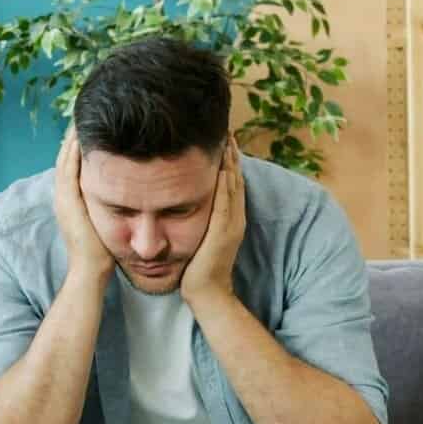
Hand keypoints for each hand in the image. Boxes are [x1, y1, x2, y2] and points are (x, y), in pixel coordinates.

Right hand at [54, 129, 112, 291]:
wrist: (91, 270)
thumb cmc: (103, 250)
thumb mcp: (105, 220)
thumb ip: (109, 203)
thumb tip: (124, 192)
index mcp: (70, 198)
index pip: (72, 162)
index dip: (78, 143)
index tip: (89, 124)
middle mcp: (62, 194)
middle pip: (65, 155)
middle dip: (73, 134)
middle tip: (81, 111)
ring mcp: (62, 196)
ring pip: (64, 157)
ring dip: (71, 136)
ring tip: (79, 116)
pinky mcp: (67, 200)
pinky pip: (67, 168)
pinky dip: (72, 151)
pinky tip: (79, 135)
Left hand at [182, 138, 244, 306]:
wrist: (207, 293)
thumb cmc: (198, 266)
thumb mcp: (200, 234)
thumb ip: (200, 217)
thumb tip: (186, 200)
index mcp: (230, 217)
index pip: (231, 181)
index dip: (229, 160)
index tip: (223, 139)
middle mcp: (235, 217)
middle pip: (235, 178)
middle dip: (232, 154)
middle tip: (227, 131)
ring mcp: (231, 224)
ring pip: (233, 187)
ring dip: (230, 163)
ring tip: (227, 141)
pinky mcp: (223, 232)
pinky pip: (225, 203)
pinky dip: (224, 185)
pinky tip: (221, 168)